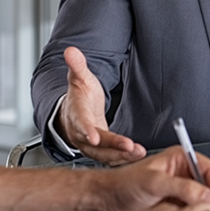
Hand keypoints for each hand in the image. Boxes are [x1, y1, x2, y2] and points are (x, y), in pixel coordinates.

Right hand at [58, 46, 145, 164]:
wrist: (73, 113)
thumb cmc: (79, 96)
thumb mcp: (78, 78)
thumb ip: (77, 66)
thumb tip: (71, 50)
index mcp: (77, 115)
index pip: (80, 124)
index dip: (86, 131)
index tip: (94, 137)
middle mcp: (81, 134)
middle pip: (96, 144)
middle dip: (112, 147)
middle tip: (129, 147)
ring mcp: (90, 145)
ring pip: (104, 155)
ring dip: (121, 156)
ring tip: (138, 154)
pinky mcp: (100, 151)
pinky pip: (110, 158)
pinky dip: (122, 159)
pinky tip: (137, 157)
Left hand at [97, 146, 209, 210]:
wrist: (107, 202)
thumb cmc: (124, 184)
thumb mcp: (155, 182)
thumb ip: (182, 187)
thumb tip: (206, 195)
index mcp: (180, 158)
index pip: (209, 168)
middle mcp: (182, 173)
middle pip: (209, 185)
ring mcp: (179, 190)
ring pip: (203, 200)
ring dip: (205, 210)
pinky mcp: (175, 206)